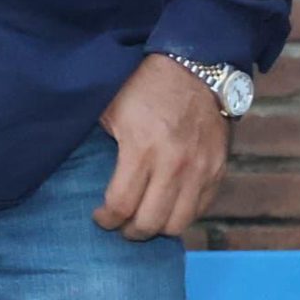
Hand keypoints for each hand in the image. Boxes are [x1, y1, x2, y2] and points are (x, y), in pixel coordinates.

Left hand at [95, 53, 228, 240]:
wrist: (195, 68)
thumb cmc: (143, 86)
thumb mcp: (110, 109)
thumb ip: (99, 143)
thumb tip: (81, 172)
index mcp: (142, 148)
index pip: (122, 204)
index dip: (107, 218)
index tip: (99, 217)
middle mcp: (175, 164)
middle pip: (152, 222)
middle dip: (131, 231)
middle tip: (120, 225)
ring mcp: (201, 169)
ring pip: (180, 223)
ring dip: (158, 228)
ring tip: (143, 220)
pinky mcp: (219, 169)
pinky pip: (201, 208)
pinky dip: (182, 214)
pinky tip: (166, 206)